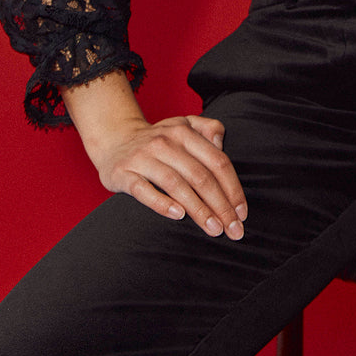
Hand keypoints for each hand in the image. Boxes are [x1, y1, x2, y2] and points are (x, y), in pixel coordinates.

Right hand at [90, 113, 247, 238]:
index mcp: (184, 131)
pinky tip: (179, 216)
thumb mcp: (184, 125)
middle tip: (233, 230)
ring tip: (214, 229)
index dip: (232, 187)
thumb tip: (221, 143)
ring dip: (198, 209)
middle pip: (200, 176)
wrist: (114, 139)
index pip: (216, 161)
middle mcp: (165, 142)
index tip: (242, 212)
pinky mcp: (124, 173)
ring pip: (176, 184)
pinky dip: (162, 203)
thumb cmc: (158, 140)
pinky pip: (144, 190)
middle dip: (221, 205)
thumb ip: (208, 128)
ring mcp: (143, 158)